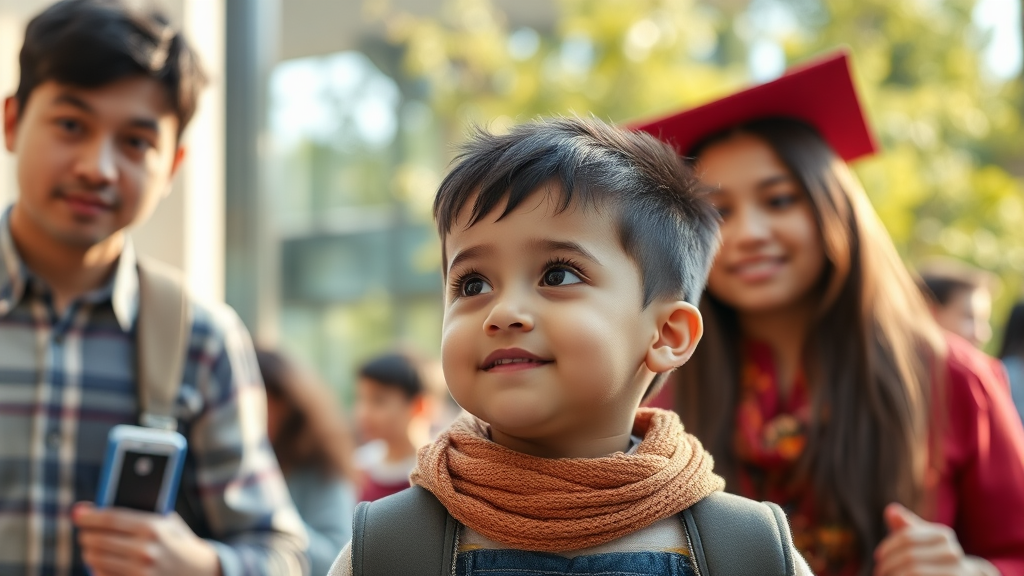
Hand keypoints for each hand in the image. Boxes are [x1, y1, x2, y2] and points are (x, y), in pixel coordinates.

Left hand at [73, 502, 221, 575]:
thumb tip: (95, 508)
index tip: (78, 513)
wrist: (197, 570)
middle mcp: (145, 550)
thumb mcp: (164, 521)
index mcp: (152, 528)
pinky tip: (102, 563)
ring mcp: (140, 571)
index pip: (110, 518)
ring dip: (89, 552)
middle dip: (86, 535)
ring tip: (91, 546)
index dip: (90, 515)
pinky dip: (98, 568)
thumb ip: (136, 514)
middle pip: (98, 540)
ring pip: (96, 560)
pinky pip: (102, 575)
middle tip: (83, 532)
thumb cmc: (176, 541)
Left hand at [873, 503, 999, 575]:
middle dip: (888, 565)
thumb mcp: (921, 540)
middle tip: (879, 572)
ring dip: (894, 575)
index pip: (906, 537)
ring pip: (913, 571)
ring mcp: (956, 571)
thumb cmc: (934, 557)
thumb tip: (890, 509)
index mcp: (942, 535)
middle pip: (909, 556)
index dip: (888, 547)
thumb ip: (906, 526)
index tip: (878, 557)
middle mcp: (952, 552)